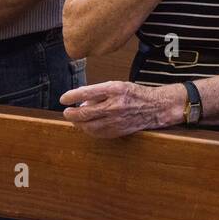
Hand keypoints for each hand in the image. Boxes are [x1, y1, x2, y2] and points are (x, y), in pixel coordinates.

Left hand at [60, 80, 181, 137]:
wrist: (155, 107)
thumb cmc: (135, 94)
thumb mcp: (118, 85)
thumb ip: (99, 93)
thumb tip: (81, 102)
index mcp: (114, 89)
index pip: (86, 93)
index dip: (71, 96)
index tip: (63, 99)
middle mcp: (114, 105)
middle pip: (84, 113)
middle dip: (70, 113)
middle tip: (66, 112)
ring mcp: (115, 120)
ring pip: (88, 126)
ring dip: (78, 123)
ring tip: (75, 119)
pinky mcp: (117, 131)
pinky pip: (97, 133)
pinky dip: (88, 130)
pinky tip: (86, 126)